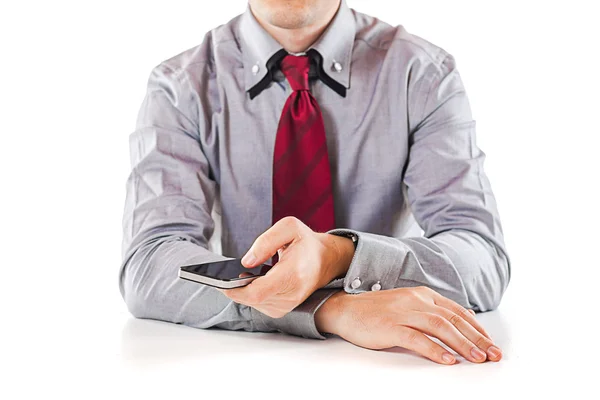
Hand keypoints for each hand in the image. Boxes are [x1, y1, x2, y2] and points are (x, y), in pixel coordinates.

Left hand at [219, 217, 354, 317]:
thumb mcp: (289, 227)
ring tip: (240, 275)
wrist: (325, 260)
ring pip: (252, 303)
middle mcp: (291, 294)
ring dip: (242, 290)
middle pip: (251, 299)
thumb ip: (266, 241)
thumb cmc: (306, 243)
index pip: (257, 293)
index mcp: (293, 274)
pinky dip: (250, 294)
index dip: (235, 290)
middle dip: (234, 287)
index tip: (220, 281)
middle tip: (223, 274)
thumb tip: (246, 262)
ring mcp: (287, 305)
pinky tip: (250, 281)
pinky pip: (257, 304)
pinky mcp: (282, 309)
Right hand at [315, 287, 501, 364]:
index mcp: (423, 295)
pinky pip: (417, 338)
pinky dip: (435, 349)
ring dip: (462, 344)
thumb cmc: (378, 312)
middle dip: (477, 338)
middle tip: (493, 355)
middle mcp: (416, 300)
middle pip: (453, 319)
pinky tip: (448, 359)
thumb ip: (433, 311)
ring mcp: (403, 312)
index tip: (491, 343)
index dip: (477, 328)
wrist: (346, 309)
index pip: (457, 311)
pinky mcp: (390, 326)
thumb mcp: (409, 305)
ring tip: (478, 358)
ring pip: (440, 327)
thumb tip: (463, 320)